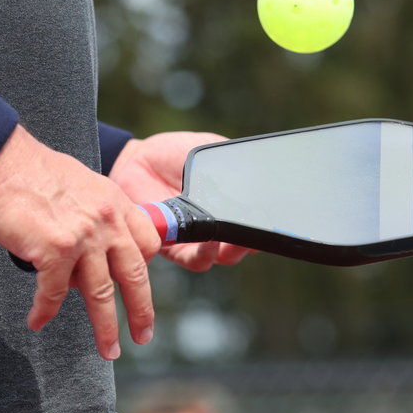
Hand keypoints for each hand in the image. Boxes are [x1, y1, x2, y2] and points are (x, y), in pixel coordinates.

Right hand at [0, 126, 160, 359]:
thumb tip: (100, 251)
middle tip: (143, 336)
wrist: (3, 160)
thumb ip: (102, 217)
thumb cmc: (38, 173)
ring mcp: (83, 238)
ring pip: (100, 294)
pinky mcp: (54, 249)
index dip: (144, 269)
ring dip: (104, 328)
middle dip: (141, 313)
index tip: (137, 288)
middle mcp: (108, 223)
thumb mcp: (88, 186)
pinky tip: (37, 322)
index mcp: (118, 206)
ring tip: (108, 350)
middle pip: (134, 277)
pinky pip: (53, 292)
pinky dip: (44, 311)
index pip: (148, 245)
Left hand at [109, 131, 254, 271]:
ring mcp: (197, 240)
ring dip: (235, 251)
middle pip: (244, 246)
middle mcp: (216, 228)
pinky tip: (210, 238)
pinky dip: (207, 254)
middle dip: (254, 240)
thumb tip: (255, 176)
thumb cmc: (175, 156)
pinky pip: (196, 260)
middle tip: (258, 229)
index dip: (266, 225)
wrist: (138, 160)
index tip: (273, 218)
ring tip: (238, 237)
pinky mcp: (174, 247)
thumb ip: (232, 165)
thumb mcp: (210, 153)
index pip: (254, 224)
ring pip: (224, 258)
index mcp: (229, 207)